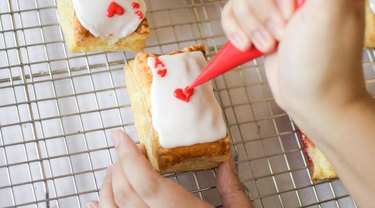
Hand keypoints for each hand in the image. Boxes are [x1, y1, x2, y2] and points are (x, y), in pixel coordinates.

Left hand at [86, 130, 252, 207]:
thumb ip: (231, 188)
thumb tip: (225, 161)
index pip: (146, 181)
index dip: (129, 156)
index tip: (122, 137)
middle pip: (124, 191)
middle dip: (120, 164)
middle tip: (128, 150)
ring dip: (108, 184)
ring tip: (114, 169)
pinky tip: (97, 202)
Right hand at [223, 1, 374, 206]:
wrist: (313, 102)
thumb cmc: (322, 66)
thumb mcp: (324, 10)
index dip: (272, 0)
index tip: (288, 20)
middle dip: (260, 13)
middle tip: (280, 36)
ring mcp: (276, 13)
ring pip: (239, 3)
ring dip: (246, 26)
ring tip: (266, 46)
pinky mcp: (260, 31)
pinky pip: (232, 18)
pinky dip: (234, 33)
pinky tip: (251, 47)